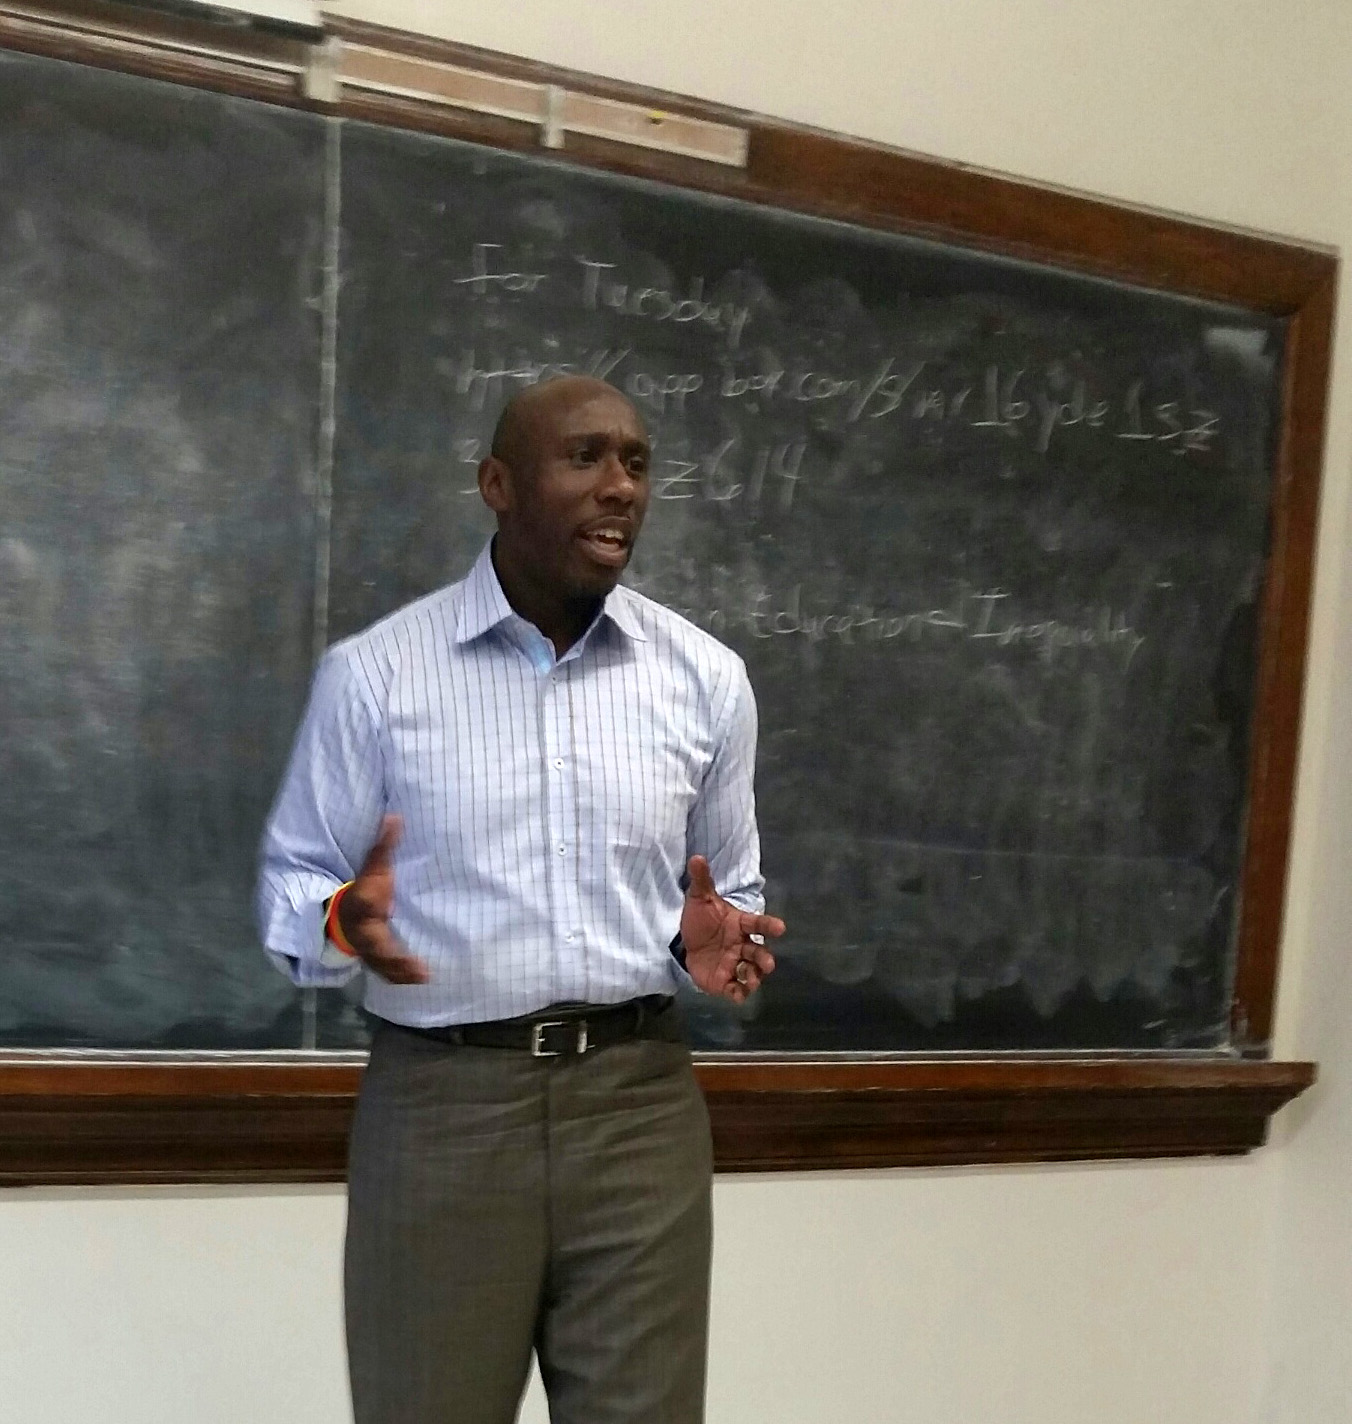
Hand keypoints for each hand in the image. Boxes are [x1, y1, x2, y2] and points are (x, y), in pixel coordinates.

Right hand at [335, 815, 429, 984]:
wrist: (345, 915)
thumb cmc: (365, 888)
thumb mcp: (373, 867)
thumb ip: (383, 846)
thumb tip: (394, 817)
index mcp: (362, 908)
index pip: (366, 910)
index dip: (374, 912)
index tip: (387, 913)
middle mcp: (364, 935)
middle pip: (376, 949)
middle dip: (394, 960)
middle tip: (419, 968)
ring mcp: (369, 951)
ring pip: (382, 966)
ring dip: (400, 973)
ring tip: (423, 976)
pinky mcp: (378, 961)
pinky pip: (388, 972)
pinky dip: (401, 977)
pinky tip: (422, 978)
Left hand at [679, 855, 784, 1003]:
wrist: (684, 943)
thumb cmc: (701, 920)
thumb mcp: (699, 898)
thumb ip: (702, 880)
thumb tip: (696, 857)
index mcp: (740, 924)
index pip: (758, 923)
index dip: (769, 925)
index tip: (781, 928)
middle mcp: (742, 945)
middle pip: (759, 952)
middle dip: (765, 958)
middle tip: (768, 963)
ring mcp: (735, 964)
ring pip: (751, 973)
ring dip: (754, 977)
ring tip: (751, 978)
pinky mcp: (725, 982)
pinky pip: (736, 990)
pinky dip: (739, 994)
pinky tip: (739, 996)